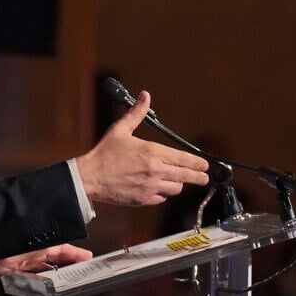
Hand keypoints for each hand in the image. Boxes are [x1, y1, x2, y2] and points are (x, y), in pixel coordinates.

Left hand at [0, 243, 92, 284]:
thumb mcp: (25, 252)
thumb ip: (46, 251)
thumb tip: (69, 250)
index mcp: (35, 242)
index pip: (61, 247)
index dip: (75, 253)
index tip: (89, 258)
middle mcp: (29, 249)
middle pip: (54, 256)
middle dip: (68, 262)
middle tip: (82, 270)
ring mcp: (20, 260)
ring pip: (44, 267)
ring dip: (55, 273)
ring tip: (69, 279)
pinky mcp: (10, 271)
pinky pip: (31, 276)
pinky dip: (40, 280)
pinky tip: (46, 286)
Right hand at [74, 90, 208, 206]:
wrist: (90, 177)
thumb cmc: (104, 153)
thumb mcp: (120, 129)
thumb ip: (136, 113)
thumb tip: (145, 96)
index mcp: (152, 152)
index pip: (185, 159)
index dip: (198, 163)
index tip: (205, 164)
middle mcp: (155, 170)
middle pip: (187, 176)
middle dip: (199, 176)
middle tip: (204, 177)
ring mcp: (150, 187)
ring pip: (176, 188)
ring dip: (178, 184)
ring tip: (177, 180)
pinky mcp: (144, 199)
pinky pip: (162, 198)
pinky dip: (163, 193)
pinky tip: (159, 188)